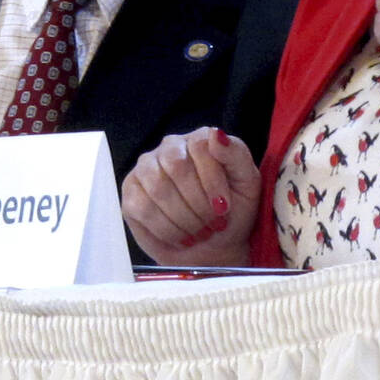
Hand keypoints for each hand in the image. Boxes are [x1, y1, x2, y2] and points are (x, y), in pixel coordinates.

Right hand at [121, 127, 260, 265]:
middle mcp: (170, 148)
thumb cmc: (233, 212)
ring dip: (183, 218)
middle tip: (211, 224)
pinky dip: (166, 229)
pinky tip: (180, 236)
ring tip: (199, 232)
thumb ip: (236, 154)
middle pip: (176, 166)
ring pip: (158, 188)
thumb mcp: (247, 184)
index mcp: (199, 139)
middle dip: (198, 203)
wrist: (215, 246)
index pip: (200, 146)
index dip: (212, 181)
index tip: (224, 207)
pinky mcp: (131, 193)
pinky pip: (142, 207)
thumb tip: (216, 133)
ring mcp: (146, 169)